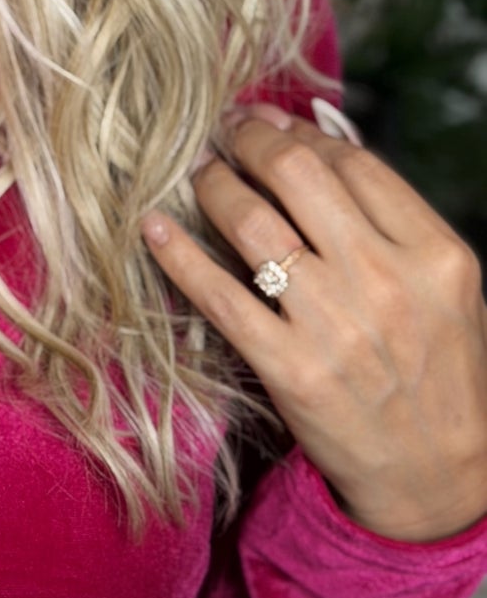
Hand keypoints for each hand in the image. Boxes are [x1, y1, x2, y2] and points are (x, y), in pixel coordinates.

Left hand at [141, 100, 486, 542]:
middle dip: (247, 139)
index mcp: (433, 255)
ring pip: (250, 220)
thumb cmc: (437, 373)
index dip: (298, 129)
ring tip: (196, 172)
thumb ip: (391, 220)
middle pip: (295, 172)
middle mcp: (384, 281)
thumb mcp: (442, 288)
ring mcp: (334, 325)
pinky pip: (218, 295)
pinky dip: (178, 253)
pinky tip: (155, 227)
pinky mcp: (289, 369)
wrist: (438, 479)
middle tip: (222, 132)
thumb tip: (318, 141)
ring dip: (210, 183)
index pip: (352, 163)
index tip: (266, 118)